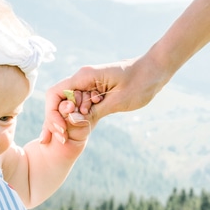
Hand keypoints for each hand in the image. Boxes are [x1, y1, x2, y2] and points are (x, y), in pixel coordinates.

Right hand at [42, 53, 174, 142]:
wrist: (156, 70)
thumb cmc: (141, 81)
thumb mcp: (118, 101)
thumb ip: (94, 112)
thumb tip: (73, 122)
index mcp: (85, 76)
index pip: (55, 95)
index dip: (53, 114)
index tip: (62, 130)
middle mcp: (83, 79)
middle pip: (58, 101)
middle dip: (57, 120)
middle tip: (62, 140)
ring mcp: (88, 85)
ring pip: (68, 105)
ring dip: (67, 121)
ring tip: (68, 137)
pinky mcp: (95, 92)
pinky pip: (80, 106)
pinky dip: (77, 118)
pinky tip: (76, 131)